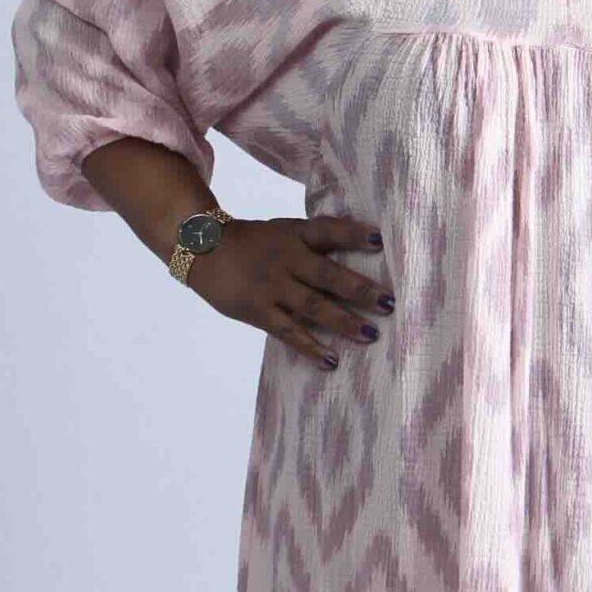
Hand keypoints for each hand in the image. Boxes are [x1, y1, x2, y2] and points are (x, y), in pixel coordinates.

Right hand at [188, 213, 391, 368]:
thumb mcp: (283, 231)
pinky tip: (331, 360)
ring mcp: (272, 287)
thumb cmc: (255, 243)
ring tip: (370, 335)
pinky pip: (288, 332)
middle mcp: (286, 259)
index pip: (328, 230)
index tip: (379, 239)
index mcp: (294, 235)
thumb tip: (364, 247)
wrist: (202, 250)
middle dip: (360, 289)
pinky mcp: (258, 311)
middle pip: (327, 274)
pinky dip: (311, 347)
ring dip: (343, 322)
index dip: (353, 233)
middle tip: (389, 303)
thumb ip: (315, 241)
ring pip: (313, 306)